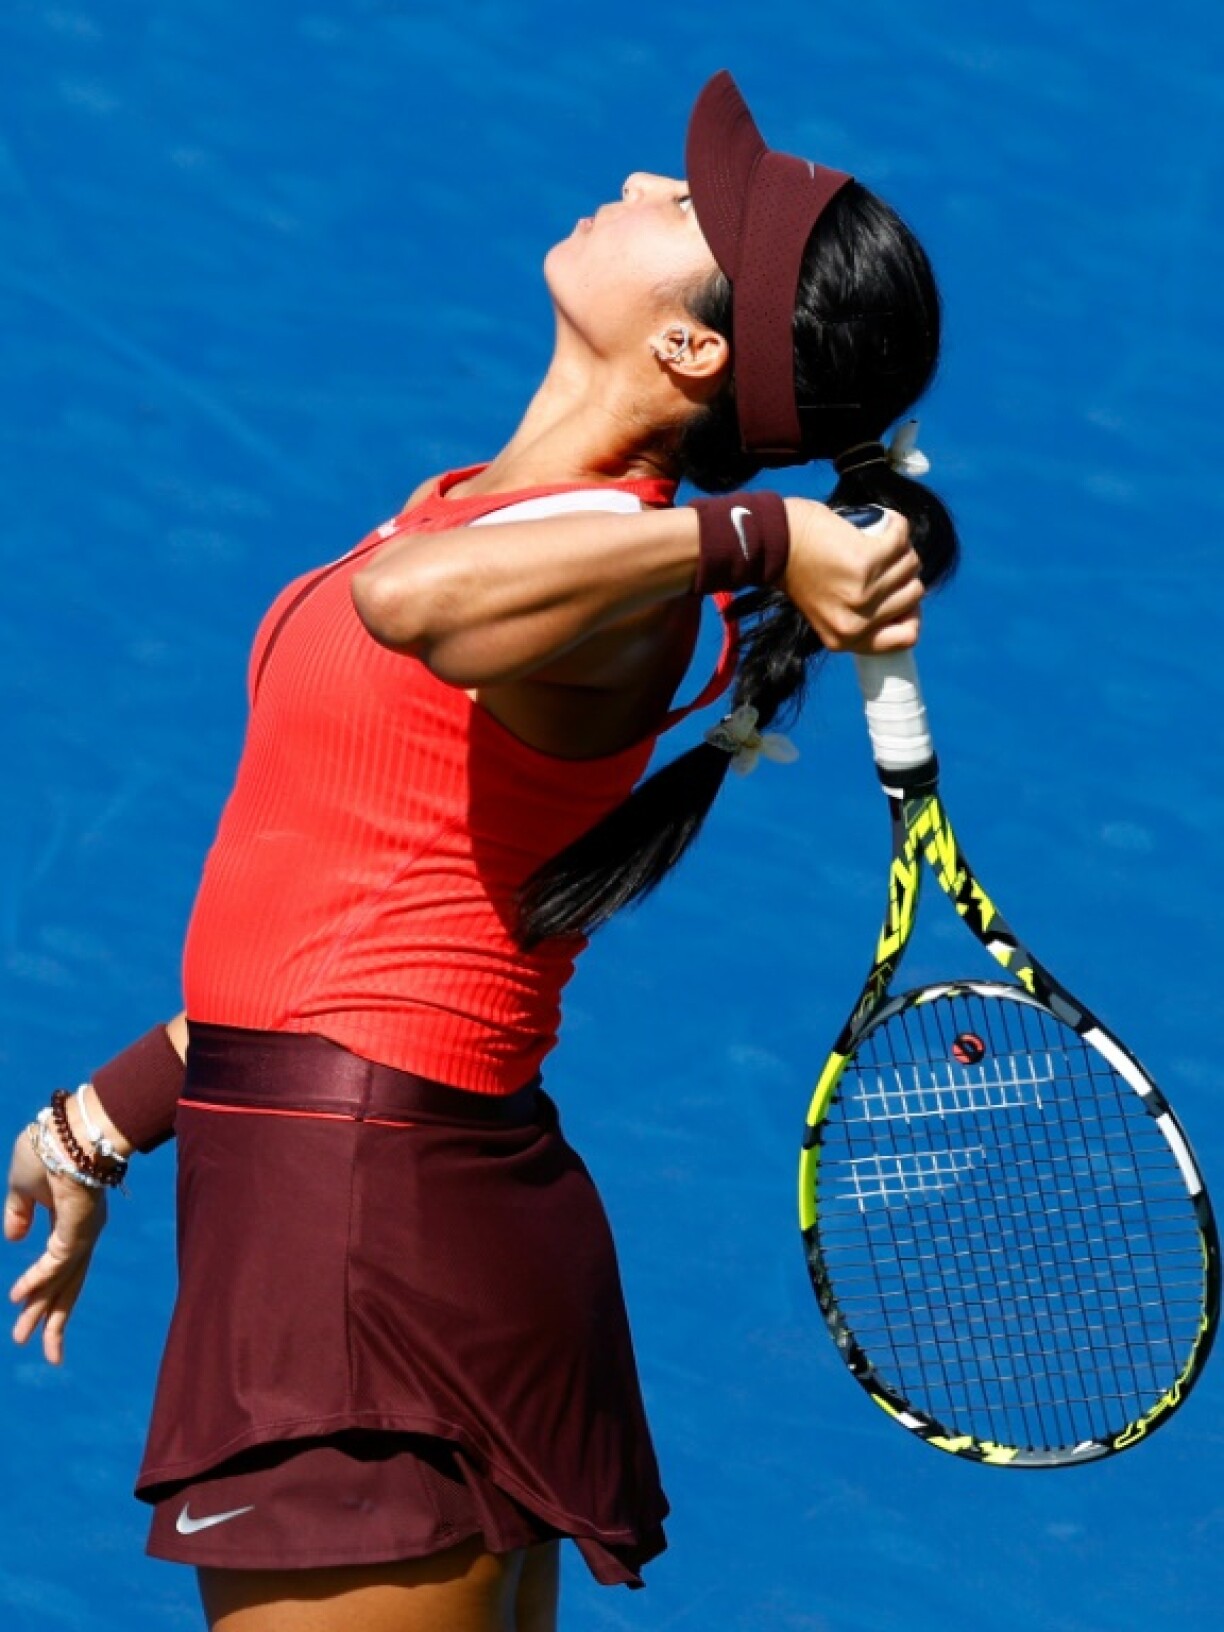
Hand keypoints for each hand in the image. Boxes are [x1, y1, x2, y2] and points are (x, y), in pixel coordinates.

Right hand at [5, 1119, 107, 1364]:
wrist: (70, 1123)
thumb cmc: (50, 1145)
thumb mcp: (21, 1185)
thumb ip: (18, 1215)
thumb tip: (13, 1239)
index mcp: (70, 1224)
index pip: (59, 1268)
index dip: (44, 1292)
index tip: (28, 1315)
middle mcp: (82, 1232)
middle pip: (68, 1283)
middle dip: (54, 1318)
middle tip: (50, 1355)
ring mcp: (83, 1230)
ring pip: (63, 1279)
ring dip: (43, 1309)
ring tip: (25, 1338)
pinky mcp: (80, 1224)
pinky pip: (57, 1259)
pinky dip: (39, 1278)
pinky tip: (20, 1297)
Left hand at [782, 501, 922, 652]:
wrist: (773, 544)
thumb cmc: (799, 571)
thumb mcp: (828, 611)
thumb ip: (861, 618)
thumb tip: (907, 609)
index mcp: (847, 640)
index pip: (905, 637)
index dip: (910, 614)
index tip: (899, 594)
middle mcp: (856, 623)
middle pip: (912, 594)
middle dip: (903, 573)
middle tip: (882, 559)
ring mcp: (863, 593)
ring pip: (911, 565)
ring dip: (900, 548)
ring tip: (877, 542)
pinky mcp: (866, 561)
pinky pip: (901, 539)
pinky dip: (895, 526)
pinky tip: (883, 524)